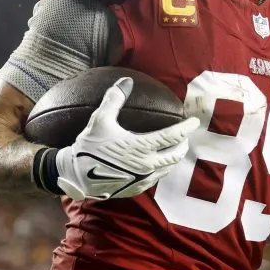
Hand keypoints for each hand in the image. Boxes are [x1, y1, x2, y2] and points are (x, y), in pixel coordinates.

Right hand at [50, 78, 198, 199]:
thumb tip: (126, 81)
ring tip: (176, 149)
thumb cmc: (89, 146)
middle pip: (175, 154)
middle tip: (185, 136)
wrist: (75, 176)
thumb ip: (115, 99)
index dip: (186, 128)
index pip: (172, 136)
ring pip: (168, 168)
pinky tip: (159, 164)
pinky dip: (162, 169)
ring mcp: (142, 179)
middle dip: (183, 144)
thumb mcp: (100, 120)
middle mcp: (146, 165)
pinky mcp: (136, 188)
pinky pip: (156, 178)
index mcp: (141, 147)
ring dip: (175, 158)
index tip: (194, 121)